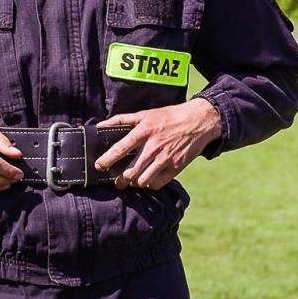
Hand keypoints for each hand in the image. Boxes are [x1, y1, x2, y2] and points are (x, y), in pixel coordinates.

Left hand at [96, 98, 221, 189]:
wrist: (198, 121)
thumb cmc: (168, 117)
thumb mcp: (145, 114)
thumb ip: (122, 120)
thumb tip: (100, 126)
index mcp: (144, 131)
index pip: (121, 148)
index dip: (107, 159)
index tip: (99, 166)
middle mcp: (153, 147)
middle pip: (130, 171)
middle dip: (120, 179)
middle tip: (117, 181)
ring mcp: (165, 159)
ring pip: (142, 181)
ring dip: (135, 182)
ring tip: (132, 180)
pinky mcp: (176, 168)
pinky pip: (157, 184)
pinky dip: (150, 184)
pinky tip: (148, 178)